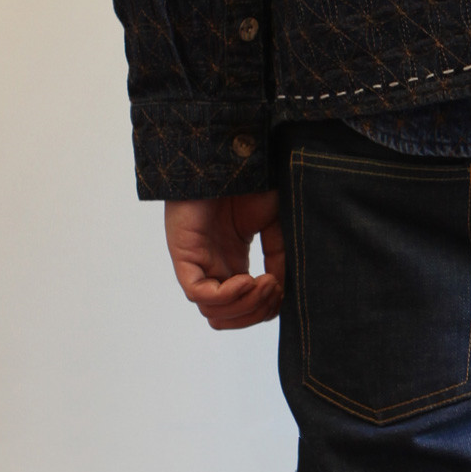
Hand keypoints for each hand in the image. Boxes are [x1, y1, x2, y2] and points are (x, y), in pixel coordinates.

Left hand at [164, 192, 284, 328]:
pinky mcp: (184, 253)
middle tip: (276, 290)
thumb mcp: (275, 224)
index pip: (244, 308)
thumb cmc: (252, 182)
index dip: (265, 309)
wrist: (231, 155)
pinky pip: (197, 292)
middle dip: (256, 312)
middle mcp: (214, 266)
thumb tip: (286, 295)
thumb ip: (280, 258)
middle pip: (228, 316)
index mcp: (233, 261)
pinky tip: (248, 279)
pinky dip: (225, 296)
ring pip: (212, 311)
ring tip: (266, 282)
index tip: (284, 290)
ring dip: (245, 305)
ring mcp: (198, 262)